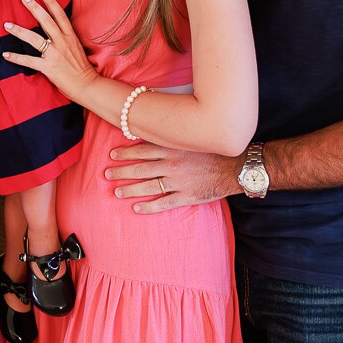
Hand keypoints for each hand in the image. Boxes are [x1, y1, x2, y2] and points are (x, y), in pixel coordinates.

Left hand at [1, 0, 97, 99]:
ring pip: (33, 38)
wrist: (88, 85)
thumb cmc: (82, 68)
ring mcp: (55, 54)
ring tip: (6, 24)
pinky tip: (5, 54)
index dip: (51, 3)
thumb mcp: (77, 48)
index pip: (60, 15)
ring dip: (19, 31)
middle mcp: (62, 42)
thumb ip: (67, 38)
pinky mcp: (48, 67)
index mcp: (70, 36)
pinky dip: (16, 57)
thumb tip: (57, 31)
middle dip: (34, 8)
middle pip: (46, 21)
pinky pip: (28, 60)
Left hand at [105, 142, 239, 212]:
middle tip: (106, 174)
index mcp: (173, 148)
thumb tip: (153, 134)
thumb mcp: (191, 138)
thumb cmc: (213, 150)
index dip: (125, 153)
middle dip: (121, 172)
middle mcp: (172, 164)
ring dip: (130, 189)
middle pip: (140, 168)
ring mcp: (179, 181)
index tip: (112, 155)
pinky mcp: (187, 196)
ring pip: (148, 186)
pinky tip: (136, 208)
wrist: (236, 166)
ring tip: (116, 192)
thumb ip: (173, 138)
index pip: (142, 150)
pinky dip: (149, 207)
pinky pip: (164, 203)